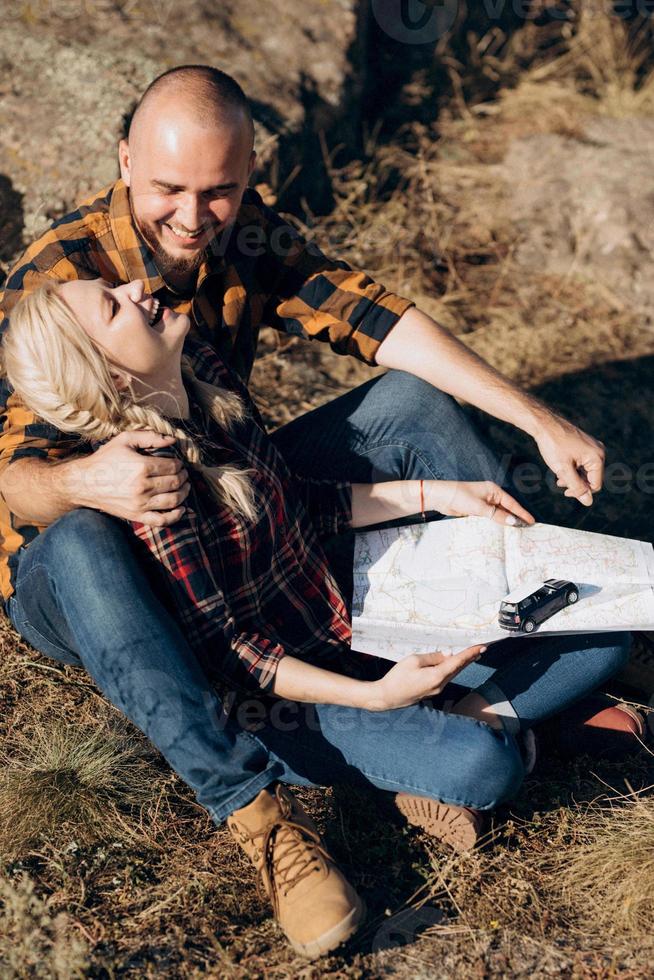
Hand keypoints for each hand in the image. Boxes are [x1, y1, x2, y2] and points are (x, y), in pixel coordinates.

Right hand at [73, 431, 190, 525]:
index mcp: (141, 467)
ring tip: (185, 487)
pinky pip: (162, 520)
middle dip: (183, 477)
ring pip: (173, 500)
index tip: (178, 464)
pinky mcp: (136, 515)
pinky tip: (181, 509)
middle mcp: (143, 487)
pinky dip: (176, 516)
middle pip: (175, 483)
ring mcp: (140, 504)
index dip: (180, 465)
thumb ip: (149, 436)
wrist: (84, 483)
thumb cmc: (104, 459)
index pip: (173, 467)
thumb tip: (172, 440)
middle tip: (183, 474)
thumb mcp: (124, 440)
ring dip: (184, 493)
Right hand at [368, 644, 486, 709]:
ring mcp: (436, 690)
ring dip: (463, 664)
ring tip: (472, 654)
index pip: (457, 662)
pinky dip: (453, 669)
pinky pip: (445, 677)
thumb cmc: (398, 677)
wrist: (387, 697)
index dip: (470, 653)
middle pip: (459, 669)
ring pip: (453, 673)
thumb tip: (447, 655)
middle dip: (470, 658)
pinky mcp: (432, 691)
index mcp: (436, 676)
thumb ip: (433, 657)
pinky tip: (454, 664)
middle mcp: (440, 685)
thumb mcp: (413, 661)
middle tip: (482, 648)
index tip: (481, 646)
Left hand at [426, 480, 534, 525]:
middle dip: (515, 518)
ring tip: (516, 532)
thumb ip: (497, 515)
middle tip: (526, 529)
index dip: (522, 513)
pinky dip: (496, 523)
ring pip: (498, 514)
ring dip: (505, 521)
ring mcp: (483, 502)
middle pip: (507, 508)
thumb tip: (513, 521)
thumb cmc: (458, 496)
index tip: (531, 521)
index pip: (512, 503)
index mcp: (493, 490)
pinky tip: (500, 530)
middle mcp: (490, 495)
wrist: (440, 497)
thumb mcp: (479, 507)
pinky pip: (490, 517)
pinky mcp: (476, 509)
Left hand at [533, 413, 604, 505]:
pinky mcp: (585, 445)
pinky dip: (573, 468)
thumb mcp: (564, 470)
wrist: (544, 424)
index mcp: (597, 458)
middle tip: (560, 483)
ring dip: (573, 477)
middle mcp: (598, 452)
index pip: (595, 485)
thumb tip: (588, 502)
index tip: (565, 492)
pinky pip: (583, 463)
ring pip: (586, 471)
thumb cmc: (554, 445)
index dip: (580, 492)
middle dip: (576, 483)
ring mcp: (592, 447)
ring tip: (559, 477)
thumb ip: (577, 486)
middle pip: (591, 478)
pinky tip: (561, 469)